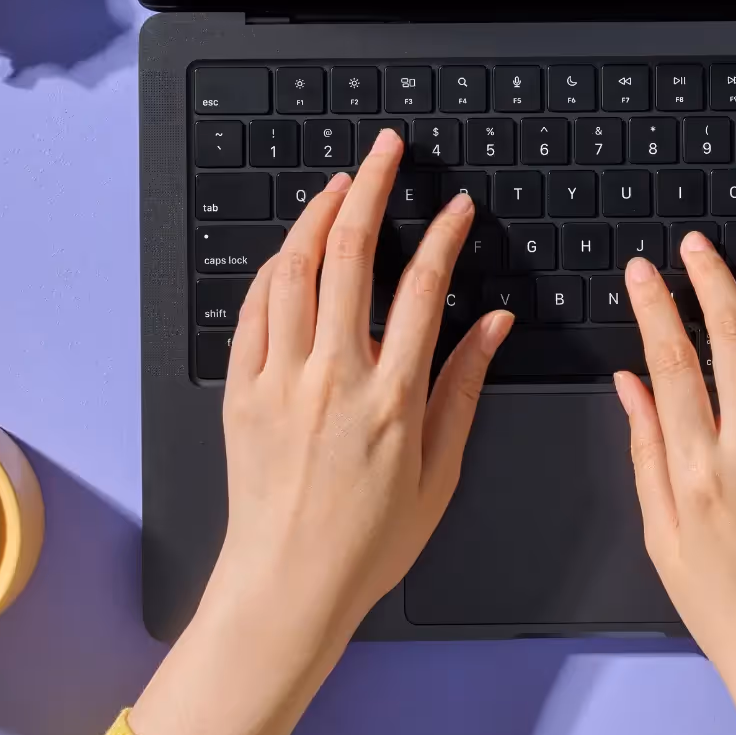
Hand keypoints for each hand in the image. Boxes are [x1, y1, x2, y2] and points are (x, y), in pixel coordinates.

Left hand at [132, 130, 512, 734]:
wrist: (287, 584)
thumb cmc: (367, 542)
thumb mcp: (440, 472)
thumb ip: (464, 388)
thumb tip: (494, 326)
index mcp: (394, 398)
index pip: (425, 289)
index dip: (443, 236)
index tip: (455, 207)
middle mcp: (335, 377)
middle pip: (352, 255)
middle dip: (371, 187)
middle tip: (384, 149)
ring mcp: (282, 380)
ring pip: (294, 270)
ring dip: (317, 215)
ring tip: (337, 183)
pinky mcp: (241, 391)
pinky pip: (254, 310)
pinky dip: (274, 270)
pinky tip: (291, 252)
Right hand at [613, 236, 735, 734]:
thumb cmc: (728, 611)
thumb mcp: (663, 537)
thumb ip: (647, 452)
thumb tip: (632, 383)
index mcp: (697, 472)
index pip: (670, 361)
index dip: (653, 305)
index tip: (642, 273)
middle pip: (731, 336)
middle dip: (708, 278)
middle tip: (695, 248)